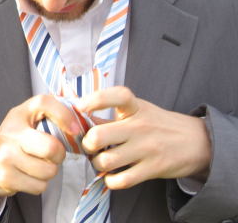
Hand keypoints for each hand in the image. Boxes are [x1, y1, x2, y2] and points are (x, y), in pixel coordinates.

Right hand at [0, 95, 79, 212]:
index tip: (74, 129)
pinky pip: (39, 186)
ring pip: (48, 171)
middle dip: (59, 156)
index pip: (44, 103)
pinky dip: (39, 184)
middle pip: (51, 147)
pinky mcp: (5, 177)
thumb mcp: (26, 120)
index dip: (64, 114)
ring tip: (37, 166)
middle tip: (53, 155)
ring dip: (48, 172)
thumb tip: (81, 116)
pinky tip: (28, 176)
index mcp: (19, 113)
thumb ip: (50, 114)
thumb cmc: (14, 141)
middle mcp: (10, 132)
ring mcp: (5, 156)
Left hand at [76, 86, 211, 189]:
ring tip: (100, 161)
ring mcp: (147, 148)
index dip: (94, 100)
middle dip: (87, 143)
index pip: (116, 96)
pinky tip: (111, 175)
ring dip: (97, 163)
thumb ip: (111, 114)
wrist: (197, 142)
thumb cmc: (157, 124)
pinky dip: (110, 180)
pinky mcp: (153, 169)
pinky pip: (121, 180)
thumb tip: (77, 117)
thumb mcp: (138, 110)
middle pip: (98, 135)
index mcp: (135, 106)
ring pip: (105, 160)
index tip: (80, 107)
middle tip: (90, 145)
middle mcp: (140, 126)